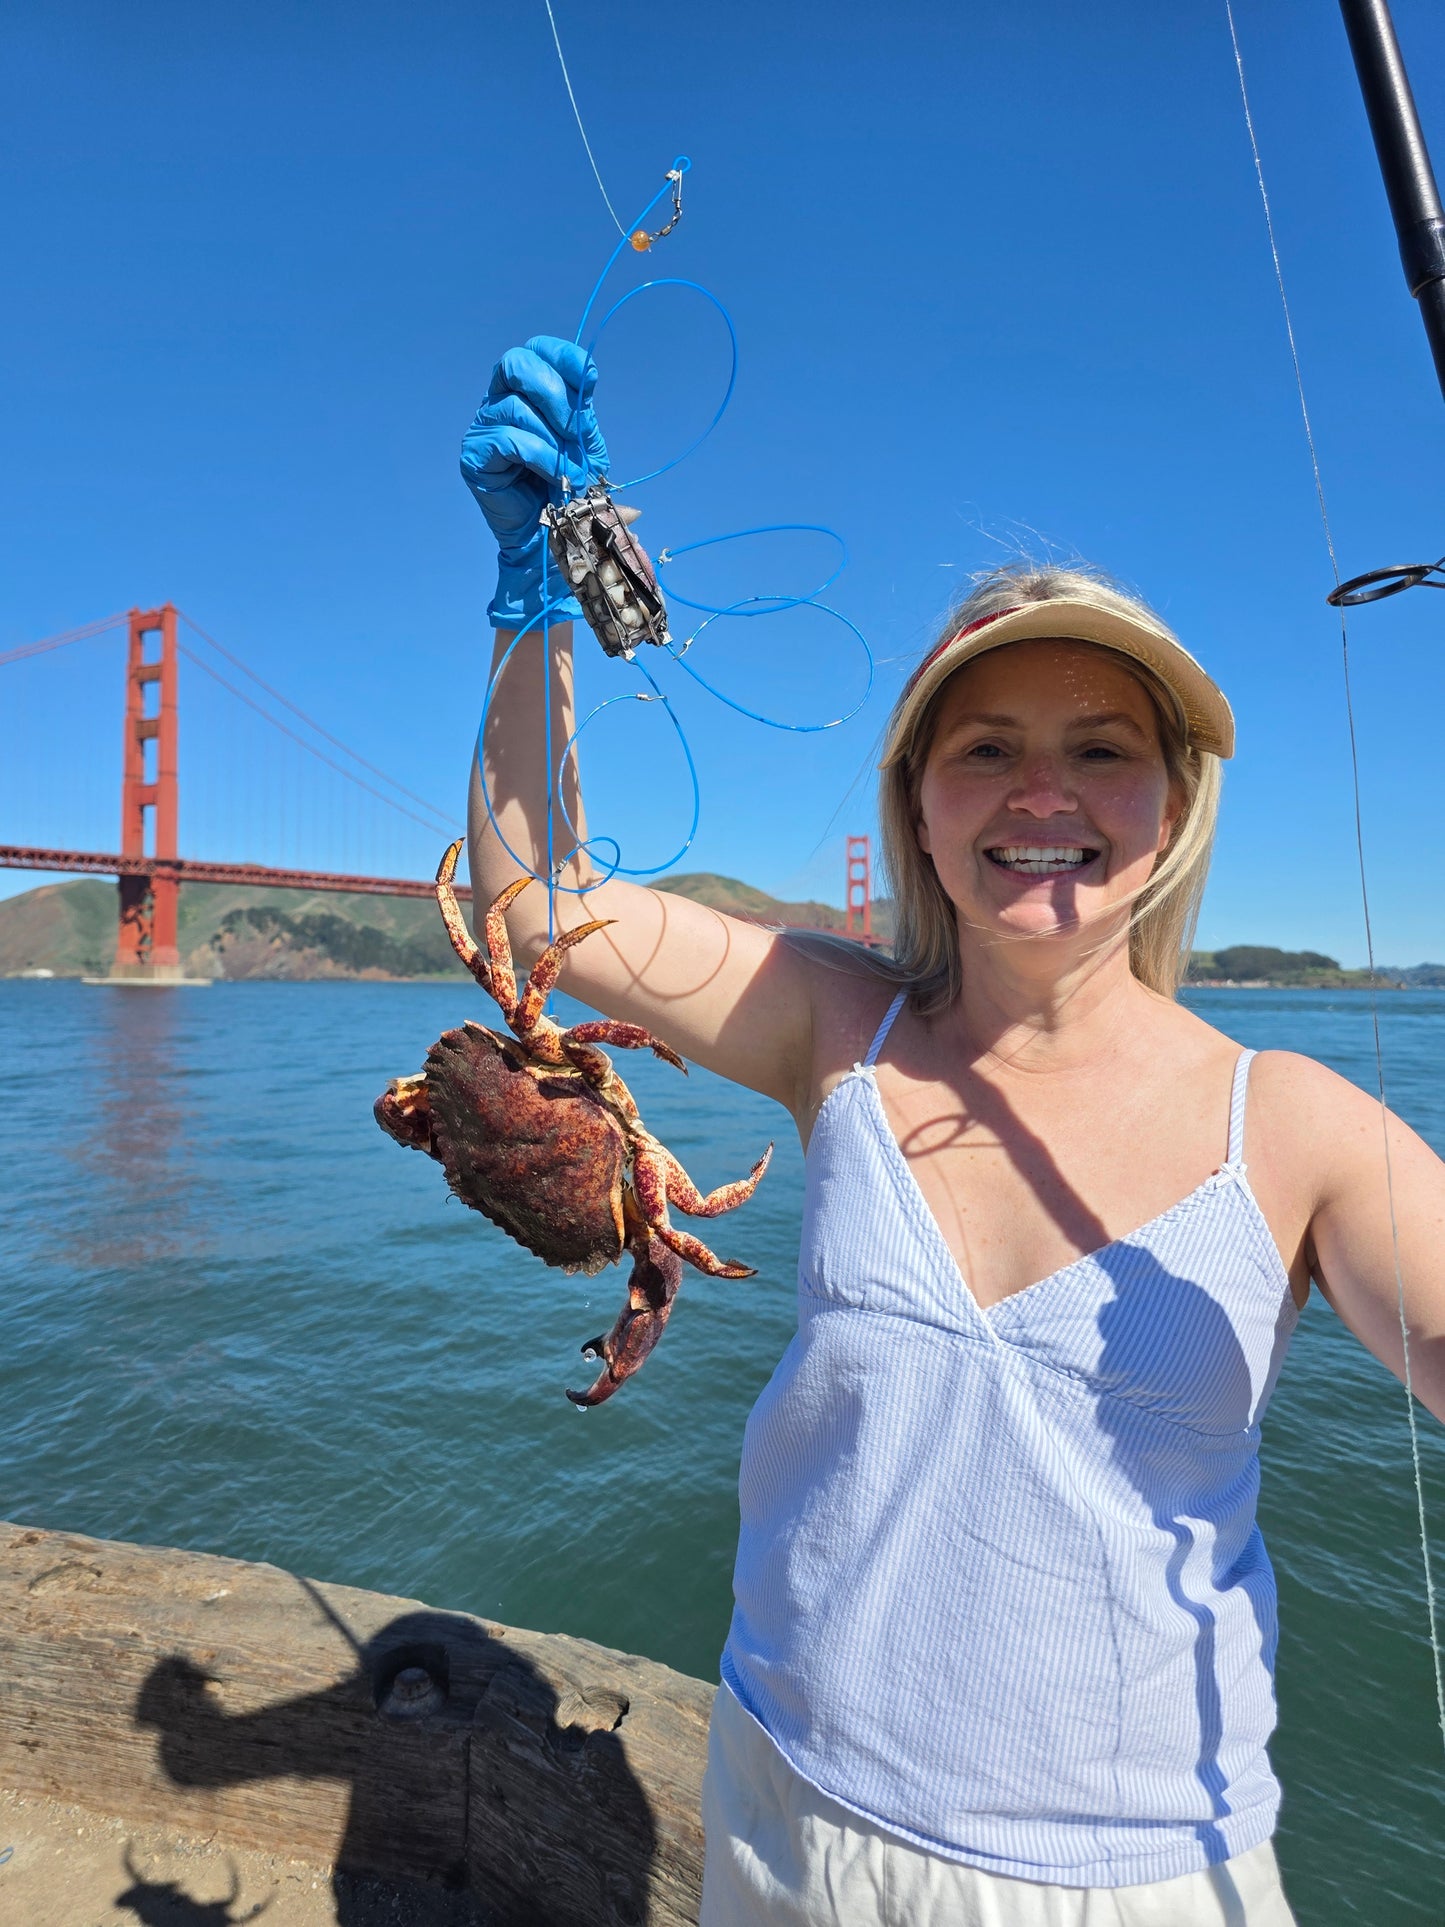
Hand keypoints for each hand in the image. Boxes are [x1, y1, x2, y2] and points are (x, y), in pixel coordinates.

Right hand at [460, 336, 609, 627]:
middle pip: (516, 363)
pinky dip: (541, 456)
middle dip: (555, 392)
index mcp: (526, 390)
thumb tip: (591, 378)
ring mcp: (483, 427)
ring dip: (555, 438)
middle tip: (577, 429)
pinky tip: (556, 475)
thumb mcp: (584, 448)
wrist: (546, 537)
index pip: (537, 350)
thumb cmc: (564, 489)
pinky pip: (509, 440)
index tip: (590, 379)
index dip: (564, 357)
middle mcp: (499, 400)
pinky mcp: (474, 455)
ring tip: (572, 468)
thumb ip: (585, 422)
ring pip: (517, 407)